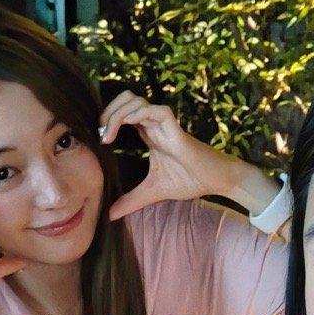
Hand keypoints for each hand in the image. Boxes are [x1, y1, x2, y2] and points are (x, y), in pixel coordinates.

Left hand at [99, 91, 233, 221]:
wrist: (215, 181)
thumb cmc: (189, 181)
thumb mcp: (152, 192)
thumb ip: (131, 200)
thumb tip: (109, 216)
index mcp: (148, 133)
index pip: (122, 113)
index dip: (107, 120)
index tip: (97, 141)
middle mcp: (153, 124)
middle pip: (126, 99)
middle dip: (108, 111)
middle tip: (100, 134)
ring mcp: (163, 124)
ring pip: (135, 101)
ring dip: (116, 113)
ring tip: (106, 135)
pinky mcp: (174, 127)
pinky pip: (153, 110)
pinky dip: (134, 115)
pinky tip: (122, 131)